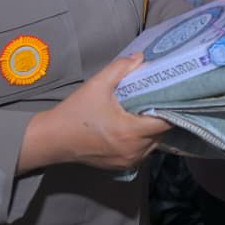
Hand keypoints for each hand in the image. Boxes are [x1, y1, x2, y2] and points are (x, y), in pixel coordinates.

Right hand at [19, 53, 170, 172]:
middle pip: (162, 133)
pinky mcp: (122, 167)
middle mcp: (134, 150)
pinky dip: (143, 141)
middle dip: (162, 118)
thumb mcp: (97, 85)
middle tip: (158, 101)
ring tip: (147, 113)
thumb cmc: (75, 112)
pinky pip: (143, 152)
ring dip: (153, 130)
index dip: (171, 108)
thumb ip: (120, 68)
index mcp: (130, 131)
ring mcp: (129, 161)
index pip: (165, 122)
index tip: (171, 95)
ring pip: (154, 144)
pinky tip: (135, 127)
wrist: (52, 139)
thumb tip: (141, 57)